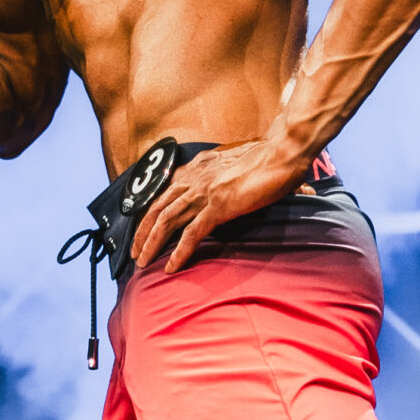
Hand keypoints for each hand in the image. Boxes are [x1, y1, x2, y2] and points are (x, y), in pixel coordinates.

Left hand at [130, 140, 306, 274]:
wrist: (284, 153)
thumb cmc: (270, 158)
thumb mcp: (239, 164)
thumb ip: (230, 176)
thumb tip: (234, 189)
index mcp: (199, 167)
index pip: (165, 191)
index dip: (150, 211)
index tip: (143, 228)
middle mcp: (196, 177)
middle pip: (158, 207)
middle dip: (142, 232)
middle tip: (135, 251)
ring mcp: (205, 192)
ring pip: (167, 221)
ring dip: (151, 244)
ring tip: (143, 262)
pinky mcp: (219, 206)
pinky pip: (192, 234)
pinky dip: (179, 253)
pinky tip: (171, 267)